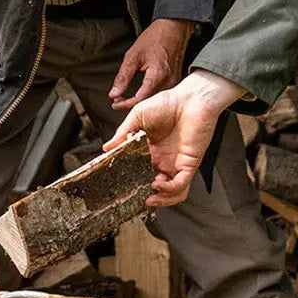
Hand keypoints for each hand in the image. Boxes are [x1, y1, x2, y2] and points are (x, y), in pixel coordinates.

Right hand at [106, 69, 245, 206]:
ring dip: (161, 200)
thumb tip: (106, 147)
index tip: (119, 184)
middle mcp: (164, 159)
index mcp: (152, 150)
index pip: (140, 171)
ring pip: (171, 192)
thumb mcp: (138, 116)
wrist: (191, 98)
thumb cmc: (168, 102)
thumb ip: (123, 133)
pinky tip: (158, 186)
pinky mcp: (189, 163)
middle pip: (155, 186)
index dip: (132, 180)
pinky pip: (181, 185)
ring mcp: (177, 163)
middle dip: (146, 194)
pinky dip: (170, 191)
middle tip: (133, 197)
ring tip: (149, 198)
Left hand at [110, 18, 194, 109]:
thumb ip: (123, 77)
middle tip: (117, 100)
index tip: (114, 103)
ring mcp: (175, 81)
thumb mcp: (133, 55)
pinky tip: (140, 93)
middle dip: (131, 104)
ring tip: (126, 97)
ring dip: (140, 101)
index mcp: (158, 75)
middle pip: (148, 102)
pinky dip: (149, 96)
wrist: (174, 27)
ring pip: (155, 100)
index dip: (125, 104)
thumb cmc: (156, 37)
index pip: (140, 99)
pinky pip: (161, 94)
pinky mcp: (176, 80)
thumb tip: (114, 94)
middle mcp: (169, 81)